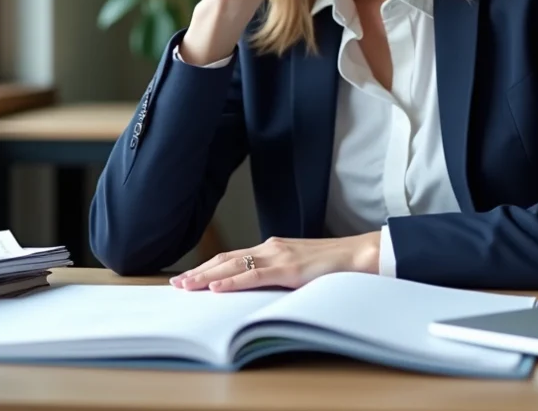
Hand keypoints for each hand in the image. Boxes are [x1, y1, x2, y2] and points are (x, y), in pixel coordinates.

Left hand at [169, 233, 381, 291]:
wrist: (360, 254)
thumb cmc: (335, 264)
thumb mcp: (301, 268)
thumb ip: (280, 274)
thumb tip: (262, 290)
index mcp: (274, 247)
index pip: (233, 256)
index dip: (210, 266)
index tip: (190, 276)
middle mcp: (272, 247)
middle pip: (227, 258)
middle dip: (200, 271)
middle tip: (177, 284)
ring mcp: (279, 255)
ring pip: (234, 265)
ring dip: (207, 276)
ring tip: (186, 286)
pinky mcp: (288, 268)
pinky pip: (254, 275)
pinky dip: (232, 281)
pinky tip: (216, 287)